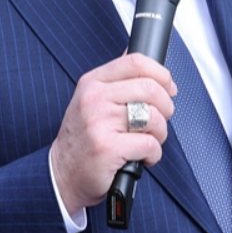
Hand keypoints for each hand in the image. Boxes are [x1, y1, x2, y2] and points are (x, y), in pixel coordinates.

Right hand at [50, 53, 176, 215]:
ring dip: (160, 134)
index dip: (161, 74)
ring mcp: (99, 122)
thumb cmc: (83, 139)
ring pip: (153, 117)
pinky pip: (150, 144)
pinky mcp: (107, 148)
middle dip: (166, 107)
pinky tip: (141, 158)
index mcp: (93, 83)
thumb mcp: (91, 100)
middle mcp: (94, 99)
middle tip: (160, 121)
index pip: (135, 62)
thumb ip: (116, 80)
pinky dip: (153, 154)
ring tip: (147, 142)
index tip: (169, 88)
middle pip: (150, 89)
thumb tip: (140, 57)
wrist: (62, 174)